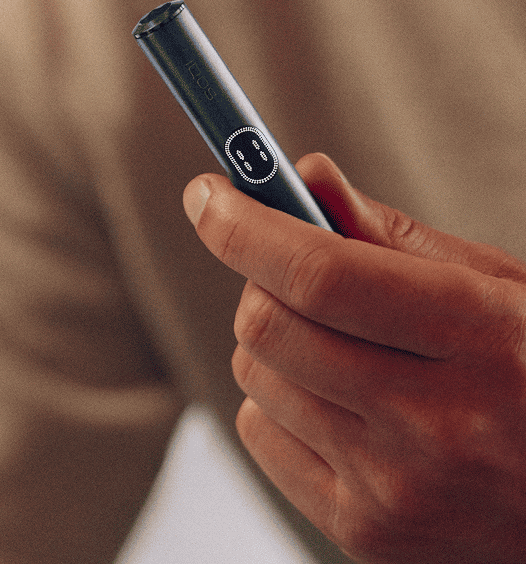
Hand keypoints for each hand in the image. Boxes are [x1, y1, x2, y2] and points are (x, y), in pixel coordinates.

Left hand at [184, 153, 525, 563]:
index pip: (316, 274)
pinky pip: (259, 434)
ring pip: (254, 376)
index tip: (206, 193)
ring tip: (338, 347)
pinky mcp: (366, 534)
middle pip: (267, 324)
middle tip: (289, 271)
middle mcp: (435, 422)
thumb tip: (303, 174)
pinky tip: (337, 404)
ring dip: (271, 344)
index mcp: (477, 338)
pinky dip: (277, 404)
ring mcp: (396, 489)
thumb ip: (391, 233)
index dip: (242, 225)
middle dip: (259, 279)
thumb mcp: (498, 288)